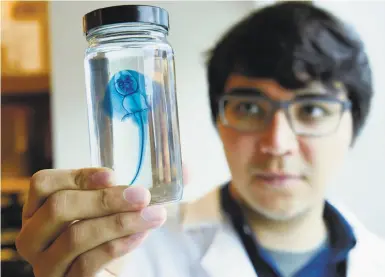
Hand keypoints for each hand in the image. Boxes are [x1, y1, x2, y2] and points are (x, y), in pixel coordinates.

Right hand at [16, 168, 166, 276]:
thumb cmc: (106, 236)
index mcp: (39, 210)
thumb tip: (187, 169)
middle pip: (59, 207)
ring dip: (120, 222)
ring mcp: (46, 264)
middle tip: (143, 195)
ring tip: (153, 215)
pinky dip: (118, 246)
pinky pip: (88, 263)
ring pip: (77, 235)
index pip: (44, 184)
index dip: (78, 176)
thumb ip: (144, 187)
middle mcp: (34, 237)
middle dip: (106, 199)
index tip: (114, 174)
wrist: (105, 275)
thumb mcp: (118, 209)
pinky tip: (141, 236)